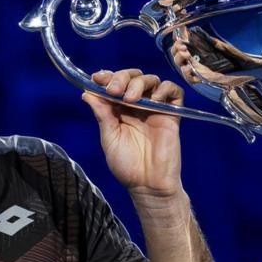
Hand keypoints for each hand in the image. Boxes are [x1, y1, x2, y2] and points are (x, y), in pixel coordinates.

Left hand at [84, 69, 183, 198]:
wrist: (148, 184)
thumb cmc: (127, 166)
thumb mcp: (109, 138)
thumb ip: (102, 115)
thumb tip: (87, 93)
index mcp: (119, 110)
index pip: (114, 84)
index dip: (107, 77)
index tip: (97, 78)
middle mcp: (137, 106)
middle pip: (133, 77)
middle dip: (122, 78)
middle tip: (114, 90)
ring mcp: (155, 109)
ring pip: (151, 80)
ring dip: (140, 83)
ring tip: (131, 98)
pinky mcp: (172, 114)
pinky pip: (174, 92)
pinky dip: (165, 89)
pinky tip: (155, 99)